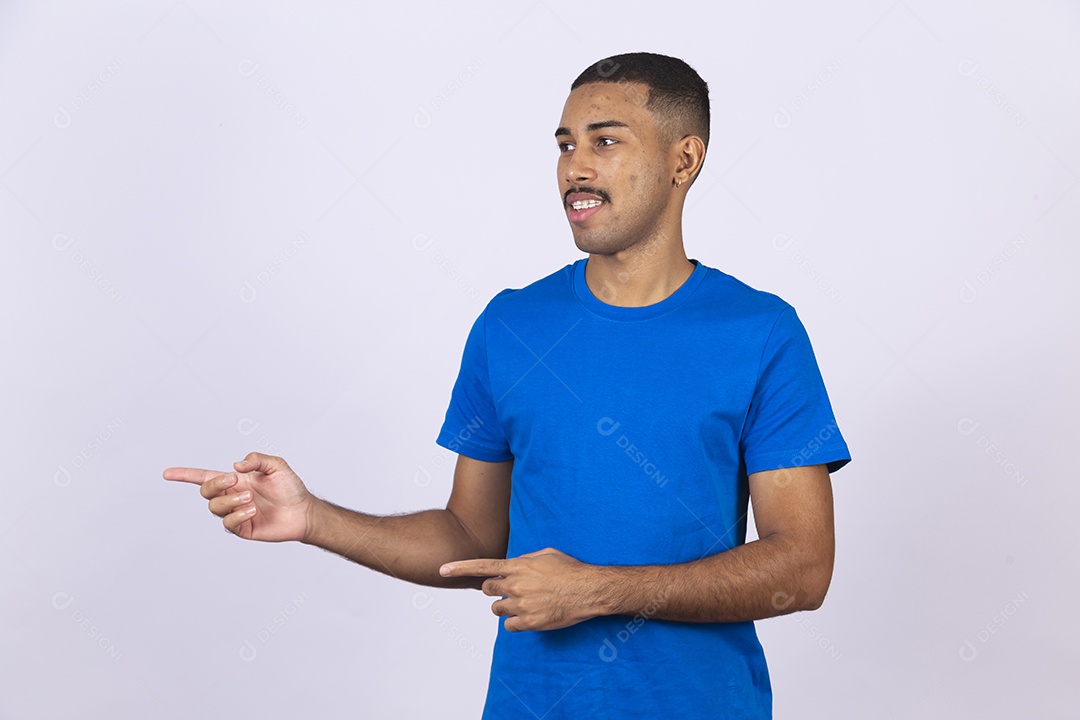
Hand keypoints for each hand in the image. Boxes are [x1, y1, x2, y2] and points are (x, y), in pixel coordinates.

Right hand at [164, 451, 312, 541]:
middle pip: (205, 491)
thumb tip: (235, 465)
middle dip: (215, 483)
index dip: (185, 475)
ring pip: (215, 507)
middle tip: (234, 480)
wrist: (303, 511)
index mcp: (236, 480)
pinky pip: (228, 523)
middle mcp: (232, 496)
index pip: (205, 476)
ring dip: (230, 500)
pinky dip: (237, 514)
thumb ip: (256, 460)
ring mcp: (236, 513)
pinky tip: (252, 510)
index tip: (167, 473)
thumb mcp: (277, 466)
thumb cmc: (291, 487)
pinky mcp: (242, 528)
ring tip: (251, 499)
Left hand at [439, 548, 603, 631]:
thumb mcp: (546, 554)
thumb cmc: (571, 570)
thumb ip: (524, 558)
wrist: (588, 590)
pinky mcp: (529, 622)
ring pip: (496, 609)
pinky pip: (509, 626)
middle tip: (509, 589)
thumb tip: (513, 564)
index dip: (459, 568)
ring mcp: (521, 605)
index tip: (442, 569)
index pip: (482, 567)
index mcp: (518, 566)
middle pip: (488, 590)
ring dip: (504, 606)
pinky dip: (514, 622)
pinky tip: (527, 615)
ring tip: (522, 602)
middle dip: (494, 589)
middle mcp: (516, 585)